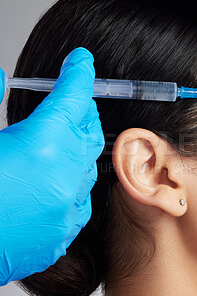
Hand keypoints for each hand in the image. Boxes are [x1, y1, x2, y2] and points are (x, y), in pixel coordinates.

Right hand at [0, 47, 104, 284]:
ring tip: (58, 142)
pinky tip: (55, 181)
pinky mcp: (62, 234)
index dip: (78, 74)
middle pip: (88, 128)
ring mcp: (67, 208)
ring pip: (88, 164)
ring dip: (77, 148)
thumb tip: (0, 76)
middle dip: (81, 110)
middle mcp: (65, 176)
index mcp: (41, 145)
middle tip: (70, 101)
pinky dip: (71, 184)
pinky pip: (80, 199)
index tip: (81, 61)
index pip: (72, 96)